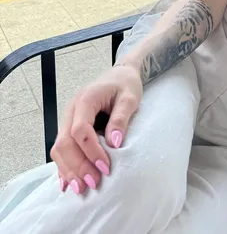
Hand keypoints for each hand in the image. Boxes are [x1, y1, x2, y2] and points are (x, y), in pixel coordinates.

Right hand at [51, 64, 142, 194]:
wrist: (120, 75)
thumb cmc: (126, 85)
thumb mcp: (130, 98)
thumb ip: (121, 118)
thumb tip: (114, 143)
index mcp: (86, 99)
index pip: (80, 130)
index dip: (91, 151)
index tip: (106, 168)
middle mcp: (71, 110)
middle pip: (65, 143)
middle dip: (77, 166)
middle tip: (93, 183)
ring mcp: (68, 119)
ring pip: (59, 148)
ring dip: (69, 170)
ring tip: (82, 189)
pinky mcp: (69, 127)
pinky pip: (61, 149)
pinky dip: (64, 166)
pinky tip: (68, 183)